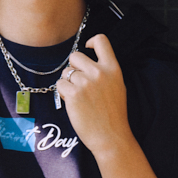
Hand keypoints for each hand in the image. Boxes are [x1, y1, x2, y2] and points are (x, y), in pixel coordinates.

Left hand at [56, 33, 133, 159]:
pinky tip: (74, 104)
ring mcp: (86, 83)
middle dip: (73, 67)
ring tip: (79, 98)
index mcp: (113, 69)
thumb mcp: (117, 87)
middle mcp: (99, 73)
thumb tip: (85, 61)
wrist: (111, 137)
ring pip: (65, 72)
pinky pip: (60, 85)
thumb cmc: (113, 115)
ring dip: (68, 84)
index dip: (91, 41)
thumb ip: (104, 72)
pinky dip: (63, 94)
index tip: (87, 49)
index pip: (101, 40)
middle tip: (79, 83)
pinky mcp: (73, 94)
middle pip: (75, 56)